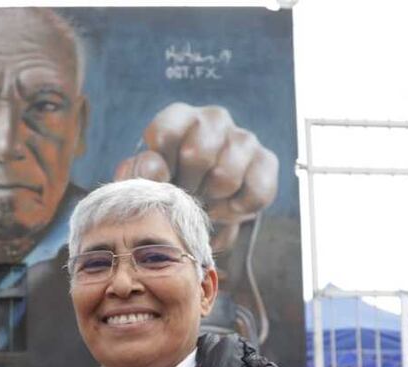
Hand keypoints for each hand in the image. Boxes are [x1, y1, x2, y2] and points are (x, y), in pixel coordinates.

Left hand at [114, 103, 277, 242]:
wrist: (201, 205)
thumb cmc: (168, 187)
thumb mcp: (145, 181)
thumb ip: (141, 173)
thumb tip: (156, 170)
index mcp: (179, 117)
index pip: (165, 134)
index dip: (161, 169)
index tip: (162, 182)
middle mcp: (213, 119)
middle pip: (196, 155)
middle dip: (187, 187)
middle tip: (186, 196)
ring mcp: (243, 137)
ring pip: (226, 175)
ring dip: (213, 200)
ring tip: (206, 203)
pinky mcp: (266, 160)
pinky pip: (257, 191)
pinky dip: (239, 209)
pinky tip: (228, 208)